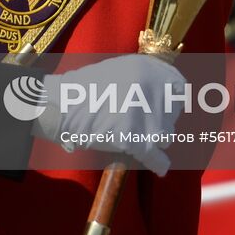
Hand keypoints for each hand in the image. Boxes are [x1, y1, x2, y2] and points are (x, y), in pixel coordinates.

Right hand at [34, 54, 186, 174]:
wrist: (57, 105)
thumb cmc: (83, 90)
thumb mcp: (118, 71)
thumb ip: (144, 80)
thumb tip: (170, 96)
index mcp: (146, 67)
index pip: (178, 88)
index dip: (172, 103)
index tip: (167, 111)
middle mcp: (149, 86)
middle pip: (172, 114)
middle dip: (161, 123)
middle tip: (141, 126)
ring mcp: (142, 111)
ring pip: (165, 135)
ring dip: (154, 140)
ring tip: (133, 137)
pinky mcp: (133, 137)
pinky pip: (156, 157)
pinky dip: (158, 163)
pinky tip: (160, 166)